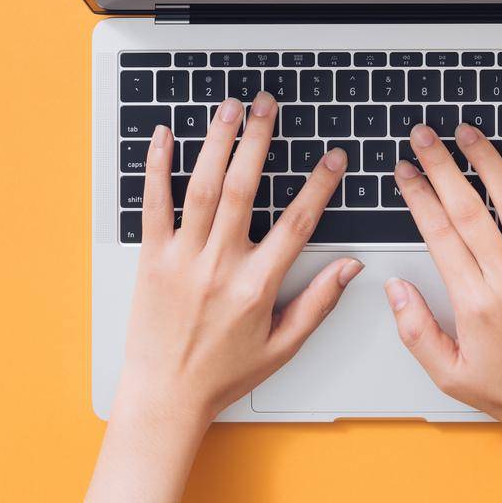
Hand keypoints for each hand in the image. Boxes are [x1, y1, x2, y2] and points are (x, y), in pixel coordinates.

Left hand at [115, 93, 362, 443]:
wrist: (164, 398)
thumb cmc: (222, 374)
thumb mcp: (282, 346)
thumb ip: (318, 302)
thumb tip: (351, 267)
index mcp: (256, 287)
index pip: (297, 224)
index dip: (319, 186)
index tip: (333, 157)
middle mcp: (220, 266)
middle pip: (243, 188)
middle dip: (258, 139)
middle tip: (266, 104)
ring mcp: (182, 260)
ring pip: (202, 188)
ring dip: (216, 142)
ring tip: (228, 107)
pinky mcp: (151, 260)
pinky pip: (154, 205)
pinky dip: (157, 168)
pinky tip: (163, 136)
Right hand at [385, 123, 501, 439]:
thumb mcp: (448, 373)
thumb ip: (415, 329)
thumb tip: (393, 287)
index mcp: (474, 302)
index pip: (438, 232)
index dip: (417, 195)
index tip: (403, 170)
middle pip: (468, 207)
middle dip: (441, 165)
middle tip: (423, 135)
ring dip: (487, 160)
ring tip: (467, 132)